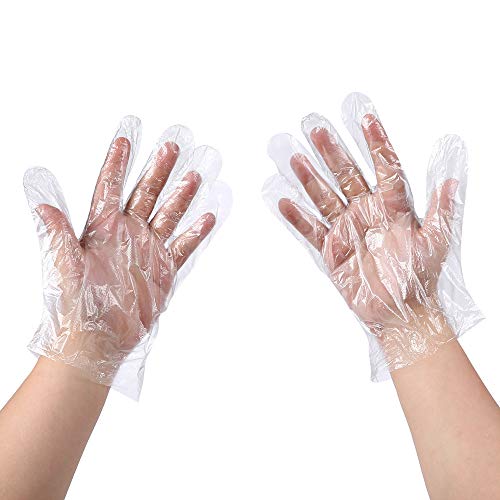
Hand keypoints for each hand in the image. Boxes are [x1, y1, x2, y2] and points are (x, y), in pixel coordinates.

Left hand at [24, 117, 228, 397]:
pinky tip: (208, 217)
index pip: (109, 188)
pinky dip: (196, 233)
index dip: (116, 164)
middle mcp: (127, 234)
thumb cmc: (78, 307)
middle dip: (158, 170)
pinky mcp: (164, 269)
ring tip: (194, 174)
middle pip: (145, 194)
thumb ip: (58, 235)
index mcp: (101, 230)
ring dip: (180, 195)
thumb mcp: (64, 269)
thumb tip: (42, 204)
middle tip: (171, 146)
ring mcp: (148, 250)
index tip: (125, 140)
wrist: (99, 341)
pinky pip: (184, 246)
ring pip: (168, 215)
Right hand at [264, 93, 480, 378]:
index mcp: (393, 207)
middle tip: (316, 128)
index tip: (365, 118)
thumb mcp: (436, 242)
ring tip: (295, 158)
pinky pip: (311, 230)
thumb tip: (451, 179)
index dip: (376, 143)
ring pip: (325, 197)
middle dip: (332, 152)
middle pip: (346, 175)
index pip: (384, 167)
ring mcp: (346, 229)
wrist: (401, 312)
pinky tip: (284, 202)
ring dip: (310, 179)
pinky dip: (297, 218)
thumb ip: (440, 210)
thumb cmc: (420, 278)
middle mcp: (366, 212)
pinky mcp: (331, 250)